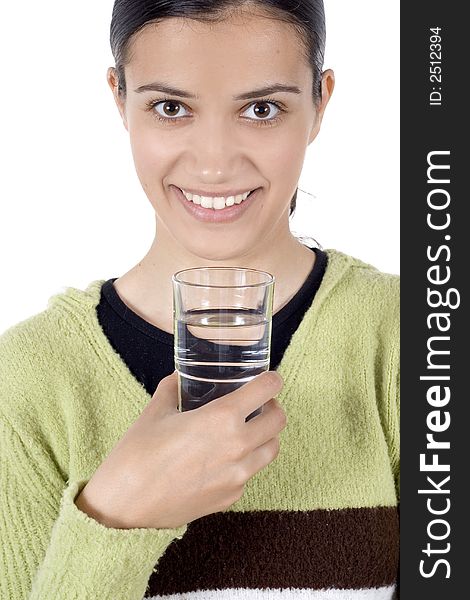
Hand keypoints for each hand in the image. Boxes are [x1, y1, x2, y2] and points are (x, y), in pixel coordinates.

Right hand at [75, 370, 285, 528]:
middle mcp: (237, 446)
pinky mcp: (230, 497)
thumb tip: (180, 377)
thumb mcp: (156, 411)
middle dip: (273, 408)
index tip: (270, 379)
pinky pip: (250, 474)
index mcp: (222, 418)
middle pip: (278, 421)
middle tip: (258, 405)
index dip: (272, 380)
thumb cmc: (137, 454)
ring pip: (272, 449)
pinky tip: (223, 459)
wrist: (123, 506)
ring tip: (247, 431)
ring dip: (266, 436)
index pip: (266, 390)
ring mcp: (237, 476)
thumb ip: (173, 388)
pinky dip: (245, 462)